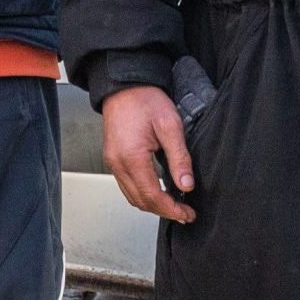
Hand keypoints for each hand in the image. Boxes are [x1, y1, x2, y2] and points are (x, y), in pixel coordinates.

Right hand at [101, 86, 195, 225]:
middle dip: (163, 211)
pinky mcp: (112, 158)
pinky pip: (126, 186)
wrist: (124, 85)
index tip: (187, 214)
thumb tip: (187, 185)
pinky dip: (142, 194)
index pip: (152, 196)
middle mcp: (117, 163)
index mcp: (131, 157)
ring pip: (131, 196)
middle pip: (140, 201)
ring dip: (152, 205)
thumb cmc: (146, 100)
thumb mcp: (170, 126)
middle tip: (185, 214)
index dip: (171, 209)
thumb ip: (179, 158)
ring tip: (173, 206)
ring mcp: (112, 161)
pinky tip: (157, 192)